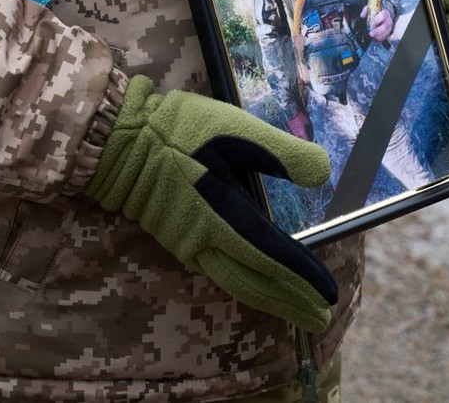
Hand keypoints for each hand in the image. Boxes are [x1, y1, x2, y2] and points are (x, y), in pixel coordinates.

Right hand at [87, 75, 337, 330]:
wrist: (119, 141)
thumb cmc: (180, 131)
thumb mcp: (236, 129)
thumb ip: (280, 152)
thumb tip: (323, 172)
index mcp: (224, 215)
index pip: (274, 256)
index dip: (304, 277)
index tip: (329, 295)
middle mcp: (206, 240)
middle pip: (256, 284)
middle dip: (290, 303)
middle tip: (320, 320)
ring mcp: (188, 245)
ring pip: (235, 284)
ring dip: (269, 300)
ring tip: (296, 308)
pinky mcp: (177, 240)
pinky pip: (218, 273)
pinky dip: (244, 285)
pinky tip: (255, 282)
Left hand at [361, 5, 392, 41]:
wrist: (381, 18)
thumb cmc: (376, 13)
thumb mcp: (371, 9)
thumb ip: (366, 10)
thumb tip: (362, 15)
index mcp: (385, 13)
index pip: (383, 15)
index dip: (377, 19)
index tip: (371, 23)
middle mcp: (388, 21)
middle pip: (385, 26)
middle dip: (377, 30)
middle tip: (370, 33)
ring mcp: (389, 28)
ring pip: (386, 33)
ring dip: (378, 36)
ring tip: (371, 36)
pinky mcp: (387, 33)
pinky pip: (384, 37)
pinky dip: (379, 38)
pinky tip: (374, 38)